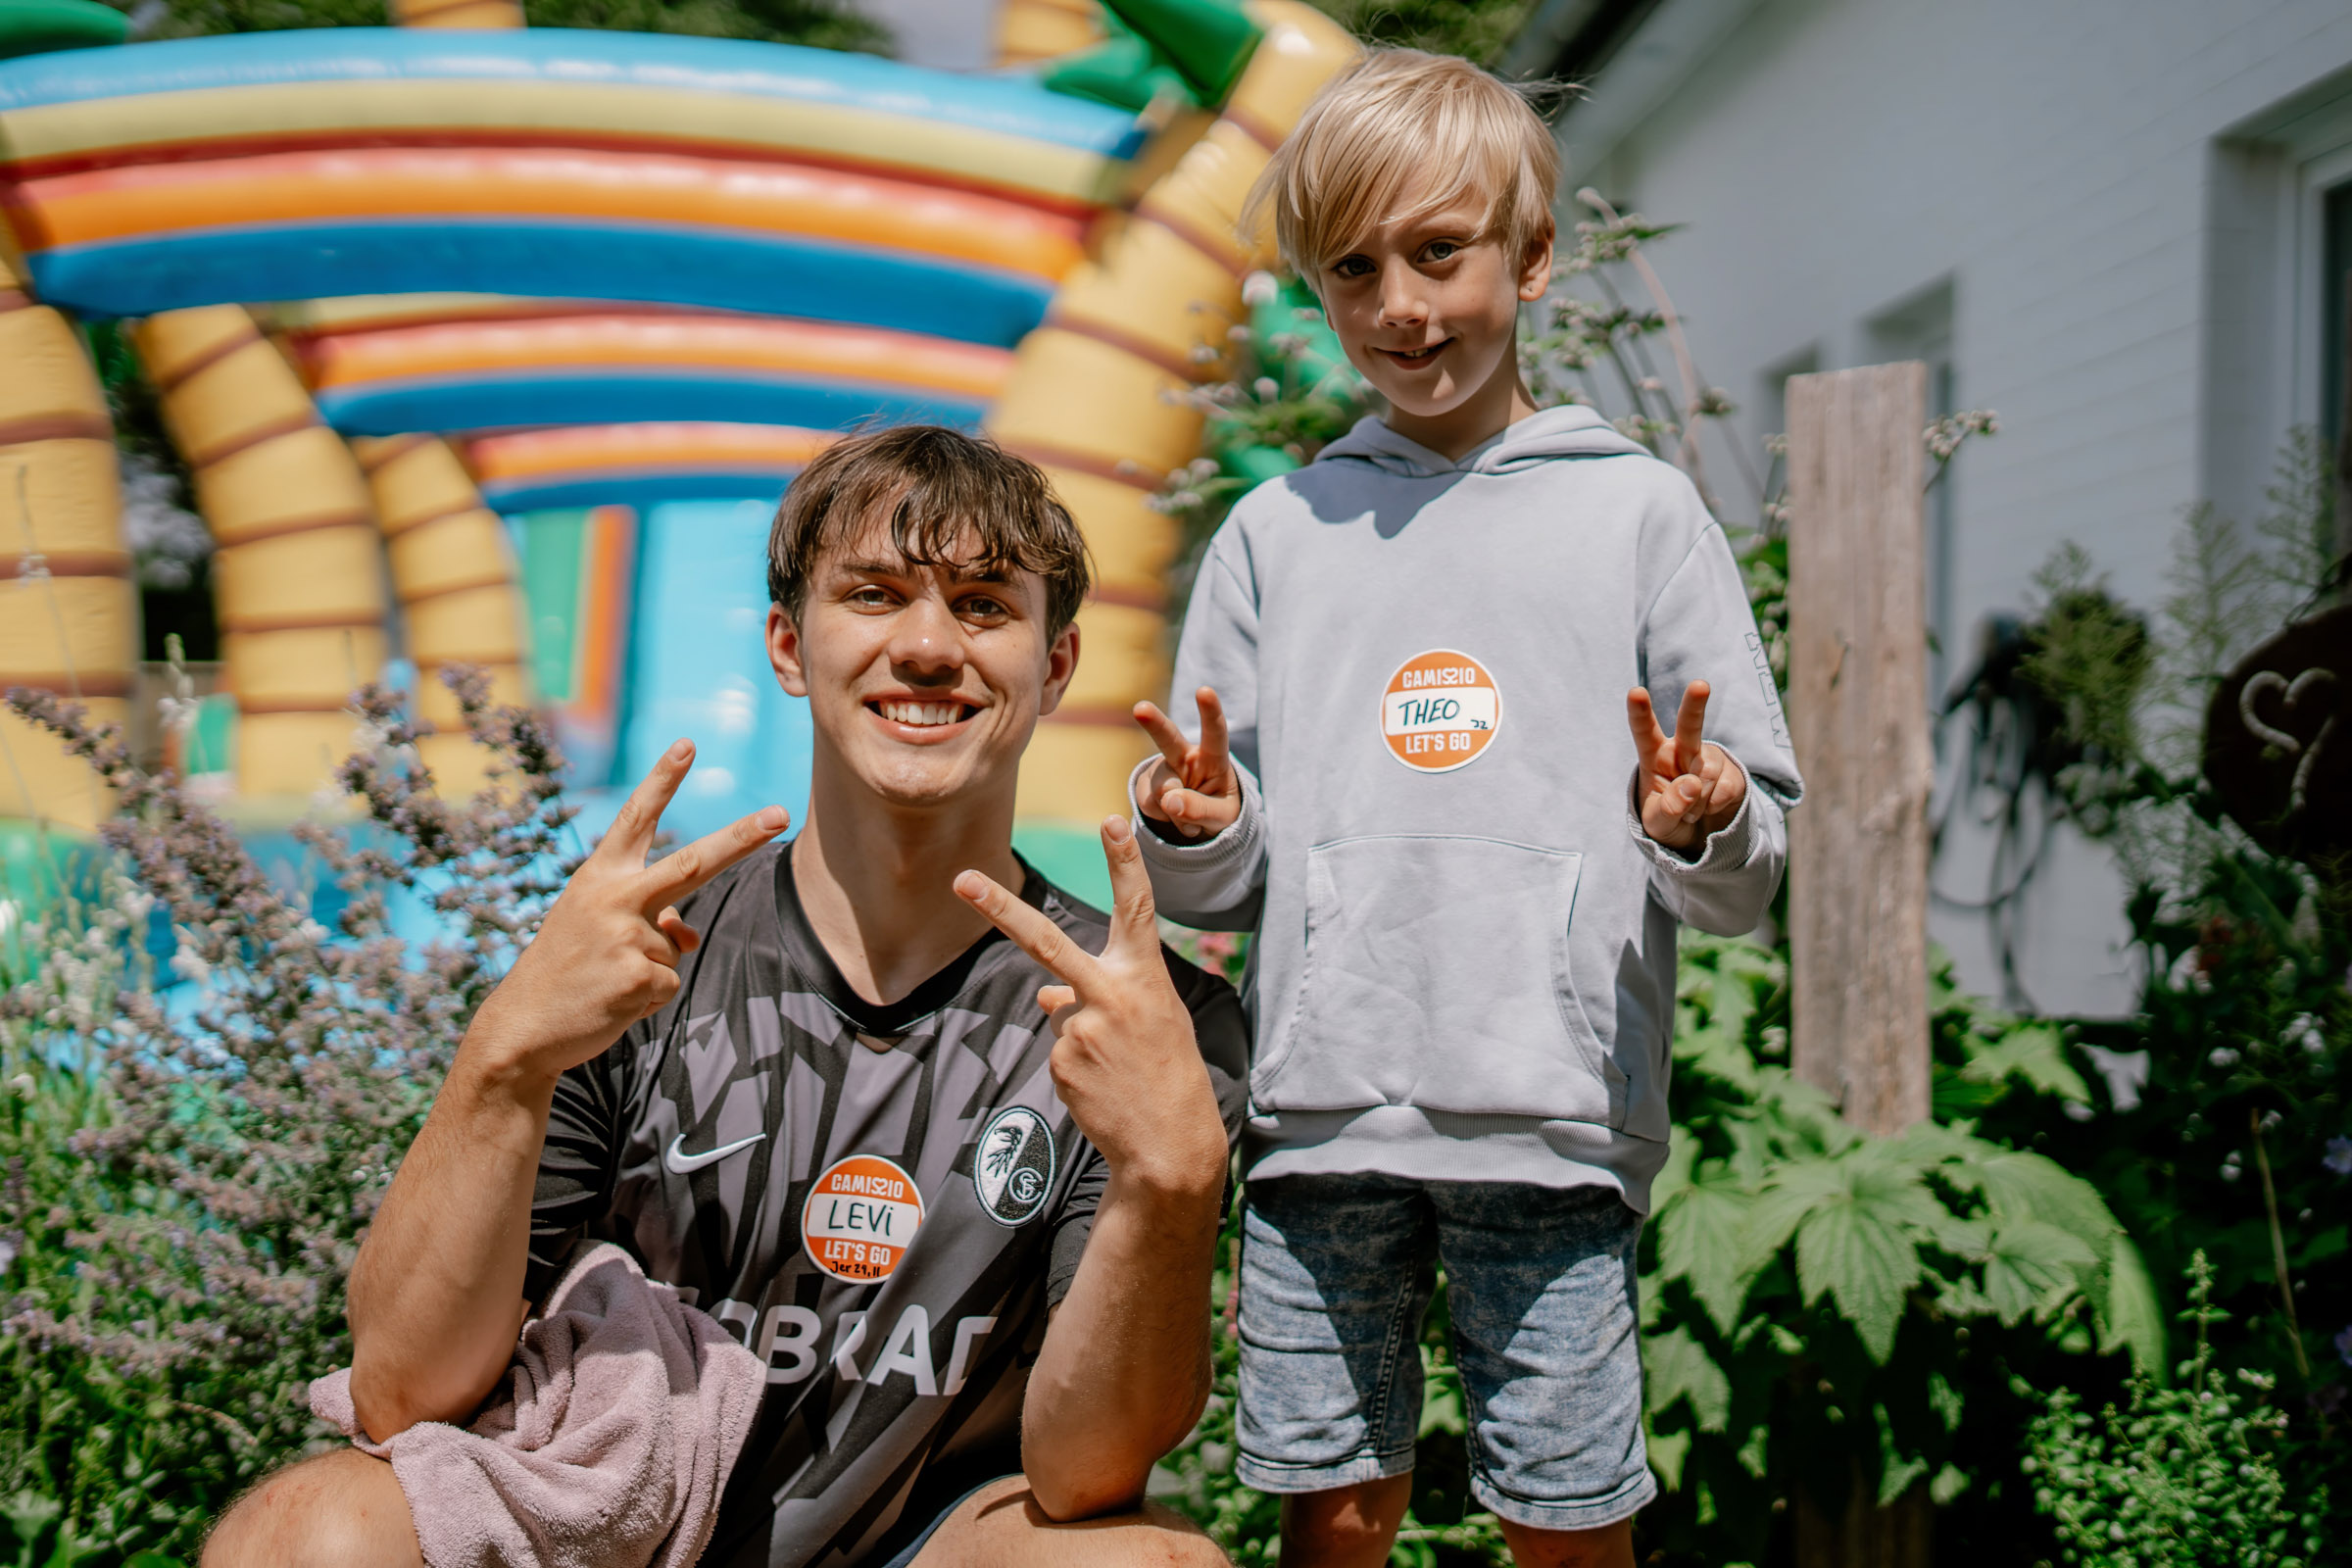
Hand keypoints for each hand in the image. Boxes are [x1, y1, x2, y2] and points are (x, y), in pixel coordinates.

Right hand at [467, 739, 788, 1079]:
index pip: (636, 819)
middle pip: (693, 862)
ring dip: (651, 969)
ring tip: (606, 979)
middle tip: (781, 814)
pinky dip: (648, 998)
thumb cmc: (566, 970)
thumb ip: (650, 919)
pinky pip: (669, 983)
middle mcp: (613, 897)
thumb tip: (691, 937)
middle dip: (741, 837)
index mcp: (599, 877)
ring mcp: (625, 935)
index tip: (687, 744)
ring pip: (677, 946)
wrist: (524, 1027)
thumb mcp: (600, 929)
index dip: (661, 780)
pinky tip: (611, 1000)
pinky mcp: (638, 976)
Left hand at [953, 817, 1225, 1196]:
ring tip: (1117, 1067)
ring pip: (1060, 1008)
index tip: (1113, 821)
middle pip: (1044, 939)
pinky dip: (1075, 1061)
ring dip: (1082, 1033)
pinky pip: (1057, 1044)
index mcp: (1146, 976)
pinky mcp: (1059, 1059)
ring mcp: (1078, 1027)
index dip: (1124, 863)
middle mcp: (1109, 993)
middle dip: (997, 907)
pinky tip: (1102, 1085)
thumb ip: (1100, 993)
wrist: (1169, 1145)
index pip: (1135, 908)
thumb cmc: (1168, 1075)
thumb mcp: (1151, 1020)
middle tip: (960, 879)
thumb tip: (1045, 994)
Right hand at [1132, 687, 1241, 840]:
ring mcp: (1162, 770)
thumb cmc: (1219, 809)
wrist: (1201, 824)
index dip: (1210, 712)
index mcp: (1212, 757)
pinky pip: (1149, 805)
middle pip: (1168, 738)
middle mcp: (1185, 757)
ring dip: (1176, 813)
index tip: (1204, 691)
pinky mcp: (1146, 786)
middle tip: (1141, 709)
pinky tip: (1174, 818)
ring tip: (1191, 822)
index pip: (1215, 733)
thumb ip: (1201, 809)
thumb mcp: (1222, 815)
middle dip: (1154, 722)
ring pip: (1161, 789)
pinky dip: (1163, 819)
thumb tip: (1169, 801)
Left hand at [1627, 680, 1746, 851]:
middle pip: (1689, 725)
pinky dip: (1714, 805)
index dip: (1639, 713)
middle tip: (1700, 686)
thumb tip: (1691, 784)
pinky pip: (1726, 787)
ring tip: (1690, 812)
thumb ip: (1668, 808)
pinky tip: (1709, 807)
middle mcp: (1682, 749)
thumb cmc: (1667, 820)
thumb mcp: (1658, 823)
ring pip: (1706, 773)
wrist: (1697, 836)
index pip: (1644, 732)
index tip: (1636, 692)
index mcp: (1654, 756)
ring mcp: (1709, 758)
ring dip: (1697, 803)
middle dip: (1695, 705)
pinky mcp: (1733, 772)